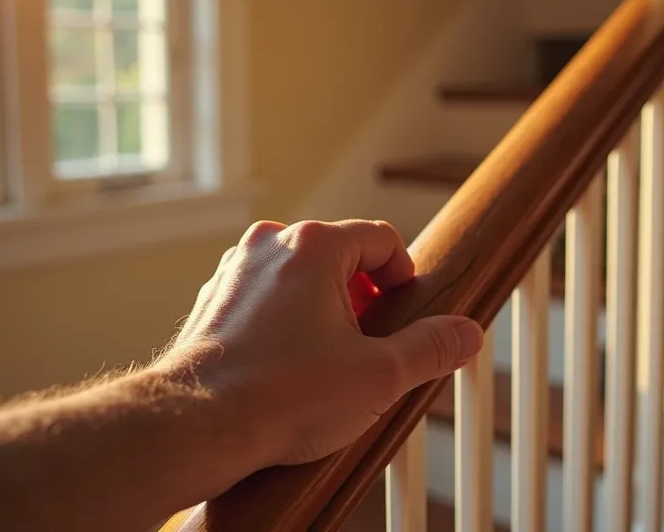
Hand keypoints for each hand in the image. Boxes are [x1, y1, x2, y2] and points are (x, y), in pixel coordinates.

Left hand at [155, 220, 484, 467]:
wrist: (196, 425)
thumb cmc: (283, 397)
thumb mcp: (378, 376)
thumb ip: (430, 348)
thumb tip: (467, 334)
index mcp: (312, 245)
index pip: (382, 238)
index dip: (404, 278)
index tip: (405, 317)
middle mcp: (268, 244)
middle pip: (341, 257)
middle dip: (364, 300)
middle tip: (371, 350)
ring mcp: (235, 271)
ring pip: (301, 278)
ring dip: (325, 313)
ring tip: (330, 366)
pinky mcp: (213, 302)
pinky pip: (267, 299)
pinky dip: (287, 324)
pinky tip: (290, 371)